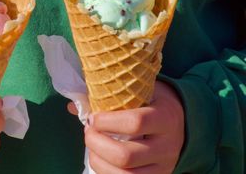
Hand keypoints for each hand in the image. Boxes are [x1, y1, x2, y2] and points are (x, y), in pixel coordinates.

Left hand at [68, 81, 183, 173]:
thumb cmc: (153, 101)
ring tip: (92, 148)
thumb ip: (110, 95)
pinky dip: (108, 173)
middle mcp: (168, 145)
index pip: (135, 123)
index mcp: (165, 117)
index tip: (92, 117)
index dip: (106, 122)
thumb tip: (73, 107)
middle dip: (97, 145)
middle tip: (88, 133)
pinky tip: (101, 161)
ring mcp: (164, 166)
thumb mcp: (139, 91)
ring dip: (99, 162)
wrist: (183, 120)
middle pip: (126, 156)